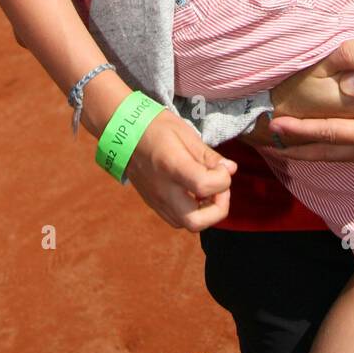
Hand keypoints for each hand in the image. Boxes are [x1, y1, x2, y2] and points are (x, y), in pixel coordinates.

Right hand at [123, 108, 237, 231]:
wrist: (123, 133)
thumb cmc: (155, 127)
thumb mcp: (185, 133)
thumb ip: (209, 156)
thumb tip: (230, 170)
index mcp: (171, 166)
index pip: (204, 186)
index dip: (223, 180)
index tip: (222, 167)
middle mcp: (162, 190)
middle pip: (196, 222)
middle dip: (218, 208)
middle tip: (220, 188)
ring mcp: (155, 200)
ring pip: (187, 225)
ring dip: (206, 212)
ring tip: (208, 189)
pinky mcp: (153, 204)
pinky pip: (177, 219)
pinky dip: (192, 211)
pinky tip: (194, 192)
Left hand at [262, 0, 353, 161]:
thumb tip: (345, 86)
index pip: (328, 133)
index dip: (300, 129)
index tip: (275, 125)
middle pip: (329, 155)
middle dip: (299, 151)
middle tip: (272, 146)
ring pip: (343, 157)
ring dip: (316, 152)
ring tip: (292, 147)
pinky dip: (336, 149)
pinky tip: (328, 144)